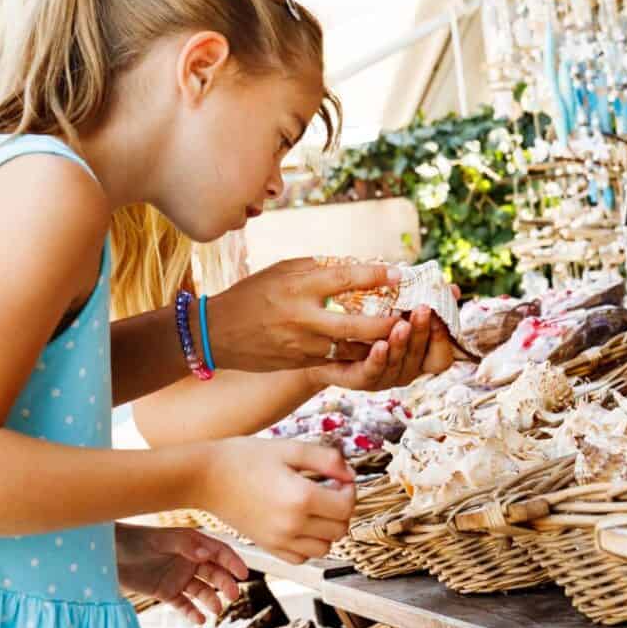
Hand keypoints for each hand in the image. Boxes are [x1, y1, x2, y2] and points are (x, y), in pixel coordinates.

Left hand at [115, 522, 248, 624]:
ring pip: (202, 590)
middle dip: (226, 584)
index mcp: (191, 543)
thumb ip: (184, 546)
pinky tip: (198, 620)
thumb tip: (206, 554)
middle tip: (233, 595)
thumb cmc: (133, 540)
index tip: (243, 574)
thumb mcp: (160, 541)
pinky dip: (192, 612)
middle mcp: (189, 560)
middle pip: (215, 573)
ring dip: (211, 600)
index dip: (232, 562)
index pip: (218, 552)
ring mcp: (178, 577)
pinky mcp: (166, 593)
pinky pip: (184, 604)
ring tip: (216, 611)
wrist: (106, 555)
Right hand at [201, 436, 356, 564]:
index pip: (346, 506)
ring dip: (329, 529)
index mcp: (301, 497)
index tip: (340, 479)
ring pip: (324, 548)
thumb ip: (326, 459)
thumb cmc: (245, 458)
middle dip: (342, 509)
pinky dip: (309, 545)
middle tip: (331, 491)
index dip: (350, 490)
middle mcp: (292, 525)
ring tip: (318, 508)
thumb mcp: (290, 448)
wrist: (207, 477)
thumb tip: (349, 474)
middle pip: (340, 529)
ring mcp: (279, 540)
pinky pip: (302, 558)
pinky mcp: (268, 547)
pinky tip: (302, 524)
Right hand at [205, 258, 404, 372]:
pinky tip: (374, 348)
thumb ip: (318, 267)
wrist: (217, 334)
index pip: (344, 278)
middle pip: (358, 324)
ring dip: (379, 343)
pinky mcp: (301, 363)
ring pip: (353, 349)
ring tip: (398, 333)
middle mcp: (303, 317)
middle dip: (389, 323)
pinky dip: (359, 354)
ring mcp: (303, 345)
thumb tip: (356, 264)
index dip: (375, 275)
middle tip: (409, 315)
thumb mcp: (282, 270)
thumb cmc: (252, 295)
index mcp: (297, 286)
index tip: (398, 273)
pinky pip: (338, 361)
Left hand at [307, 306, 456, 391]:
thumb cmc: (368, 322)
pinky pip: (372, 372)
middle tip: (423, 309)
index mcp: (418, 356)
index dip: (444, 338)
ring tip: (402, 325)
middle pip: (421, 356)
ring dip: (402, 344)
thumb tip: (453, 289)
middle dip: (423, 332)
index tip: (440, 313)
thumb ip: (420, 300)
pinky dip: (378, 358)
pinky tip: (379, 343)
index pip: (442, 357)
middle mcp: (405, 370)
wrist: (325, 341)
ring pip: (398, 364)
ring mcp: (384, 378)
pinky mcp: (360, 380)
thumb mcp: (395, 309)